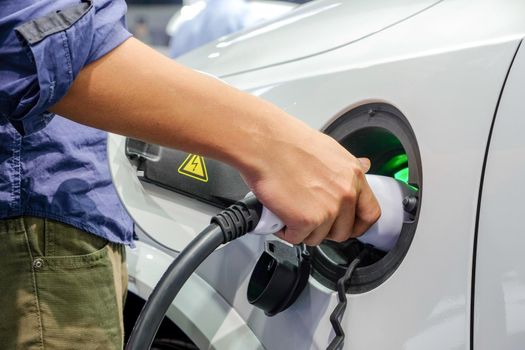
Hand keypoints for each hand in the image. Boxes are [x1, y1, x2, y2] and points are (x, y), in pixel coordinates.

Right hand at [241, 119, 380, 245]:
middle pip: (343, 231)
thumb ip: (346, 168)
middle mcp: (346, 193)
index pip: (370, 213)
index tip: (347, 227)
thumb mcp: (329, 150)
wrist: (265, 144)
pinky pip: (297, 238)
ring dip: (302, 230)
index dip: (357, 225)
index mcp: (354, 175)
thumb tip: (363, 166)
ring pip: (318, 237)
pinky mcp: (307, 220)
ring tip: (289, 210)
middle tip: (307, 217)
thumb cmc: (287, 142)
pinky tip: (280, 213)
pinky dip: (285, 230)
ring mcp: (328, 209)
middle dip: (324, 229)